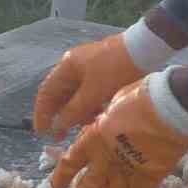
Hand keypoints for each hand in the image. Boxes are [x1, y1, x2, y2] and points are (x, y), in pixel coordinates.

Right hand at [31, 34, 145, 139]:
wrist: (146, 51)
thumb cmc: (115, 70)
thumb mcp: (93, 92)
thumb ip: (73, 111)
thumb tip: (57, 126)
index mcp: (67, 66)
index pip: (46, 92)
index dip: (42, 113)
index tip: (42, 133)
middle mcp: (75, 67)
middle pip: (61, 95)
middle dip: (61, 116)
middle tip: (61, 137)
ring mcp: (91, 70)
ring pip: (77, 97)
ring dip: (77, 113)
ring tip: (83, 127)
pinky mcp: (105, 75)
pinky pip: (91, 95)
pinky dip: (91, 107)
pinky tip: (97, 117)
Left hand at [50, 78, 187, 187]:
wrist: (169, 107)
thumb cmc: (141, 97)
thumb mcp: (115, 102)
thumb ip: (108, 119)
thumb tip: (106, 121)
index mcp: (94, 138)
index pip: (70, 162)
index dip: (61, 177)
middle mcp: (107, 159)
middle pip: (87, 186)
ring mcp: (128, 170)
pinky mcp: (151, 176)